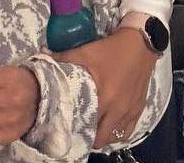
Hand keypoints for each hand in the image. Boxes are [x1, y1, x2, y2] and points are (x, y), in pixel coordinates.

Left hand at [49, 27, 154, 147]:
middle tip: (79, 128)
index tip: (66, 126)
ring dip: (102, 135)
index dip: (74, 128)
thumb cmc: (111, 49)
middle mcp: (117, 109)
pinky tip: (110, 126)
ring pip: (113, 138)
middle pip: (100, 138)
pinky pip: (127, 132)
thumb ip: (63, 57)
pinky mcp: (138, 109)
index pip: (86, 124)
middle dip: (88, 136)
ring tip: (93, 129)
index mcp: (103, 97)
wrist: (140, 44)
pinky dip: (117, 133)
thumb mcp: (85, 51)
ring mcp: (129, 111)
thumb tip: (42, 55)